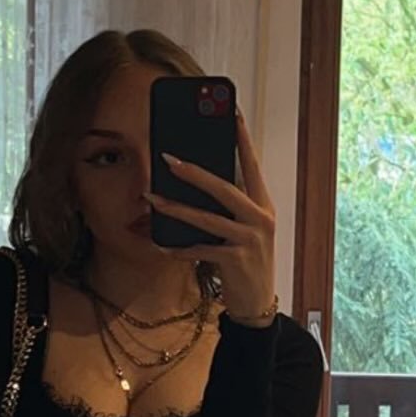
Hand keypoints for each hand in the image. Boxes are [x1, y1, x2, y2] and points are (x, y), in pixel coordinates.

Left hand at [144, 108, 275, 326]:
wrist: (257, 304)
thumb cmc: (246, 263)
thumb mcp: (244, 231)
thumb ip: (229, 207)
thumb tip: (197, 181)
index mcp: (263, 205)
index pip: (252, 165)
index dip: (242, 138)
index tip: (230, 112)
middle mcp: (260, 219)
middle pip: (224, 187)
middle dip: (194, 172)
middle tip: (167, 158)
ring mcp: (250, 240)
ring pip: (207, 218)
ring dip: (176, 208)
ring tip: (152, 198)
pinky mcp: (236, 261)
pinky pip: (200, 250)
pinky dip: (179, 249)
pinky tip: (161, 246)